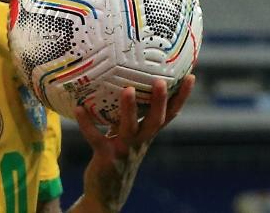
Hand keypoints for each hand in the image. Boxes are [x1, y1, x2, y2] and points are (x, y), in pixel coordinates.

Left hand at [70, 74, 195, 211]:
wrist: (107, 193)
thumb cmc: (117, 155)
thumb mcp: (127, 135)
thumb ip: (128, 115)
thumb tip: (124, 83)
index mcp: (148, 134)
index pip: (170, 114)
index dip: (181, 98)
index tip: (190, 77)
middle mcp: (140, 141)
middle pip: (155, 120)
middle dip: (160, 101)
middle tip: (161, 81)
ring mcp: (124, 150)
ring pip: (130, 128)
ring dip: (129, 109)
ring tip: (128, 89)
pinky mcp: (106, 156)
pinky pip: (96, 138)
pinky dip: (87, 124)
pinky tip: (78, 109)